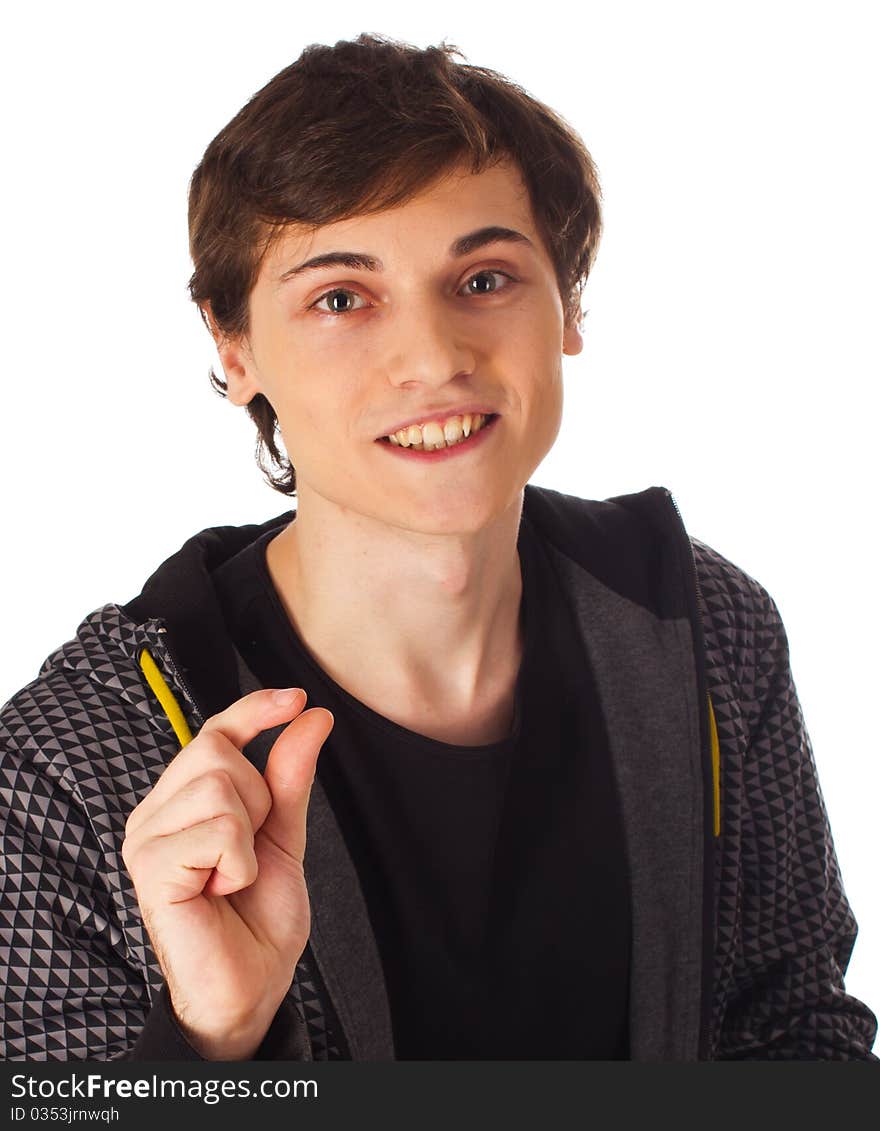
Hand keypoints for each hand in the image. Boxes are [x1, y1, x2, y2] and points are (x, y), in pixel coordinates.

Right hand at [121, 687, 333, 1058]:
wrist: (250, 986)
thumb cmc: (256, 918)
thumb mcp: (283, 835)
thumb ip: (289, 776)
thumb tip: (309, 717)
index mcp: (180, 801)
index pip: (213, 732)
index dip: (254, 710)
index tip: (295, 699)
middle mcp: (154, 813)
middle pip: (219, 751)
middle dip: (259, 797)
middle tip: (250, 850)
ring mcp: (146, 838)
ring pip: (222, 786)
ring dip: (250, 835)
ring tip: (233, 876)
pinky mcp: (151, 867)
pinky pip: (220, 829)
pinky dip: (240, 863)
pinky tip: (222, 891)